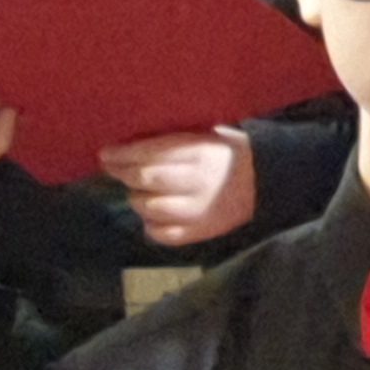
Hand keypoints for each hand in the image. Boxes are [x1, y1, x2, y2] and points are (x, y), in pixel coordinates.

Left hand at [99, 127, 256, 245]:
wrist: (264, 183)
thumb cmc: (228, 152)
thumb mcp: (206, 135)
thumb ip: (173, 141)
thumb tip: (129, 144)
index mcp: (198, 152)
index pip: (149, 153)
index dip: (122, 155)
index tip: (105, 154)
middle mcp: (195, 182)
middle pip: (145, 180)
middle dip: (123, 173)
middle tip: (113, 169)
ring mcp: (197, 211)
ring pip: (148, 208)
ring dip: (137, 199)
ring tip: (138, 192)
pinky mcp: (199, 232)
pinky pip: (161, 234)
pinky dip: (150, 225)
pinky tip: (153, 215)